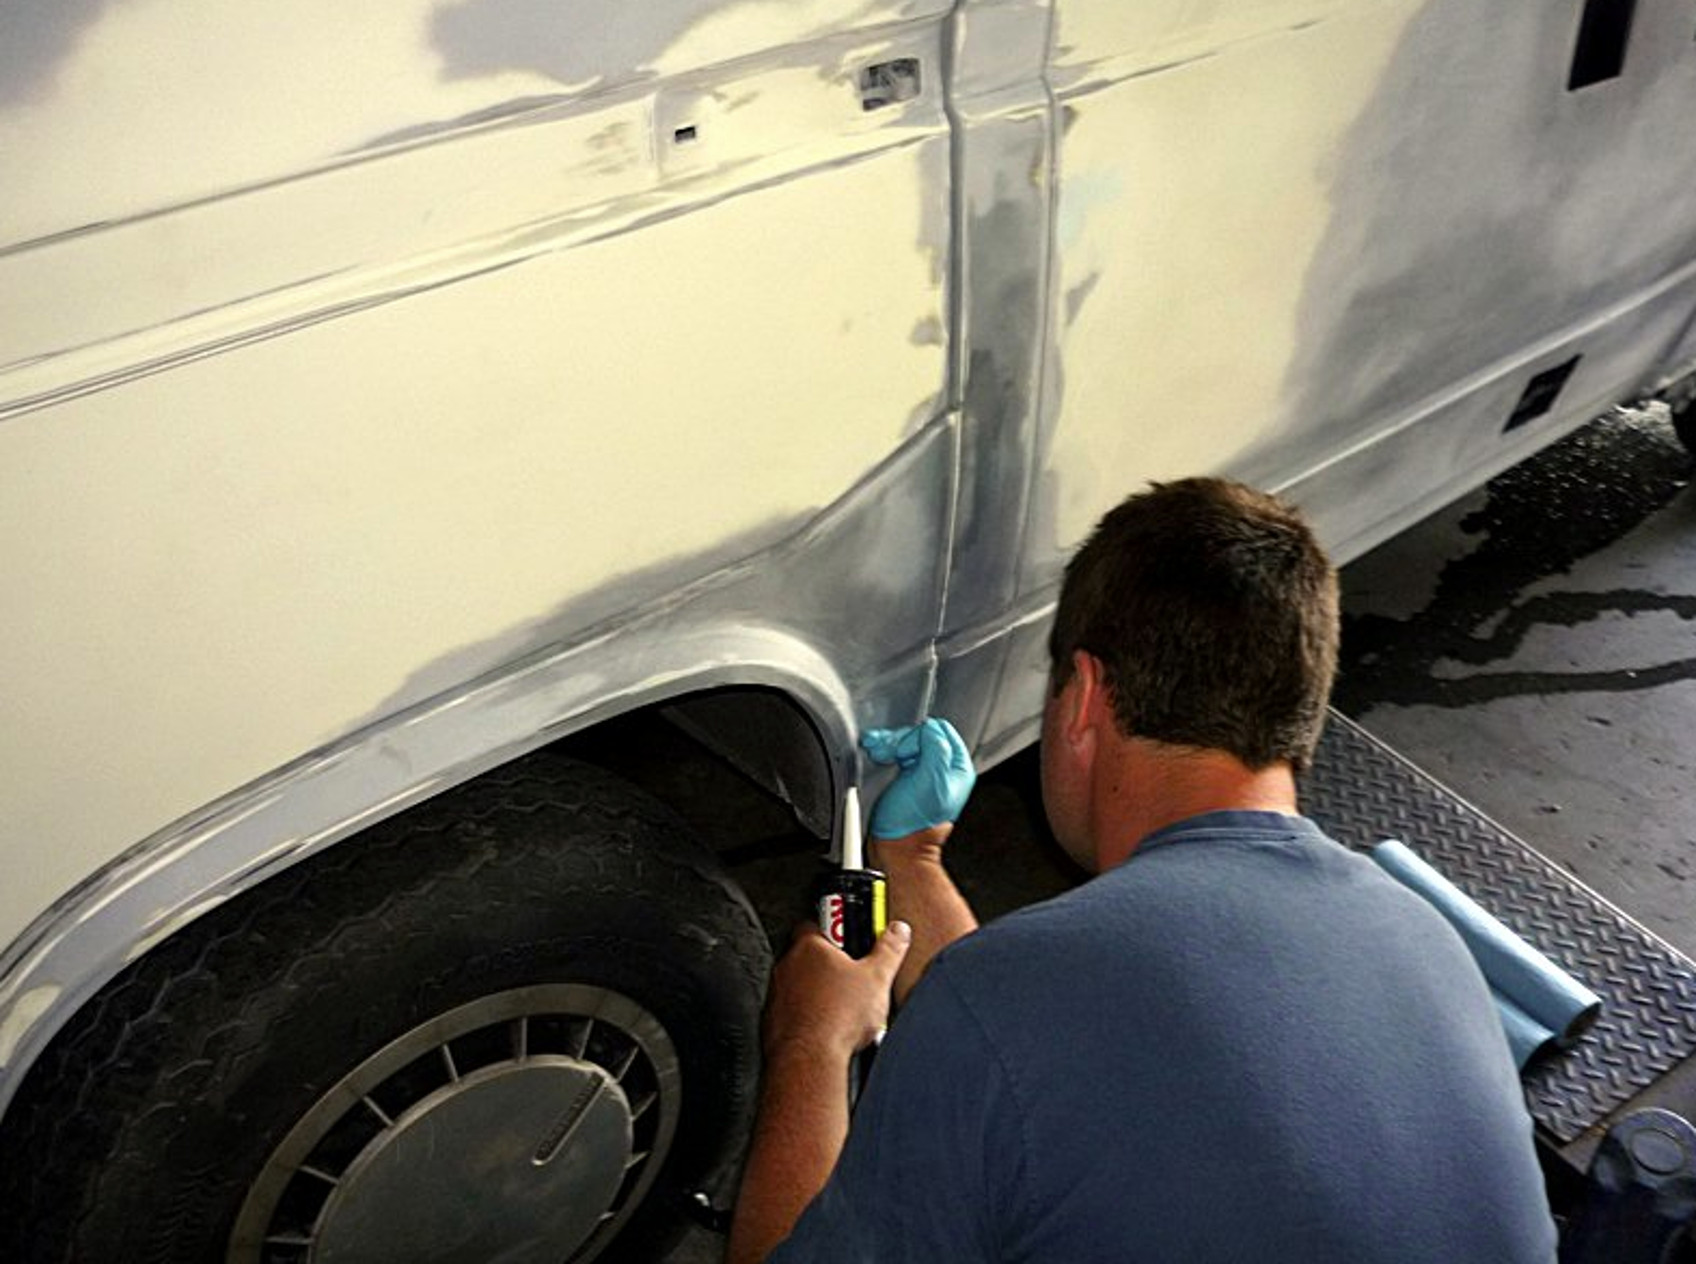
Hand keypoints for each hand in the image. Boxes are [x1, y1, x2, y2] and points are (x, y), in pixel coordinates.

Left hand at [762, 921, 911, 1060]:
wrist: (810, 1060)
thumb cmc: (837, 1018)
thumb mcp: (878, 978)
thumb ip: (889, 949)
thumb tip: (898, 932)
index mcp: (810, 947)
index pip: (816, 922)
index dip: (836, 929)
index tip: (851, 937)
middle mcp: (787, 966)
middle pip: (809, 955)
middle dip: (830, 965)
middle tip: (853, 978)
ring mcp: (777, 995)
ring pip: (799, 985)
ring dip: (816, 992)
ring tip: (843, 1009)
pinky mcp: (773, 1021)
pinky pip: (791, 1012)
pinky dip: (807, 1016)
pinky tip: (828, 1028)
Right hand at [860, 718, 976, 840]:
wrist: (896, 846)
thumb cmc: (913, 822)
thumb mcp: (932, 779)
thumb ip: (935, 747)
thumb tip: (928, 729)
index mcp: (956, 767)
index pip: (940, 730)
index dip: (918, 737)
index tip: (905, 752)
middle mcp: (942, 768)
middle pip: (920, 735)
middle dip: (899, 741)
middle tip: (889, 754)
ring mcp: (924, 772)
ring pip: (906, 742)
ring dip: (889, 745)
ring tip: (878, 753)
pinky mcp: (907, 777)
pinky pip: (897, 753)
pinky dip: (884, 751)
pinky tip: (876, 754)